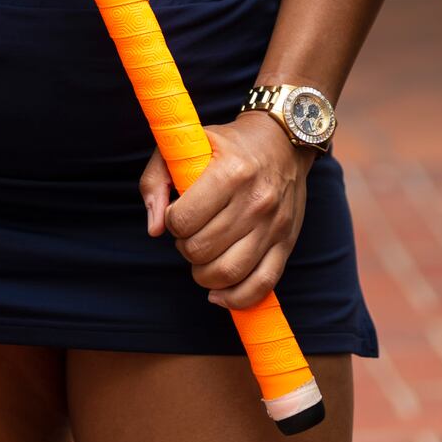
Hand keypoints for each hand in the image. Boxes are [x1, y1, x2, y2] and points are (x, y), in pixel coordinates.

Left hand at [138, 112, 311, 310]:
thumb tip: (154, 229)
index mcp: (230, 172)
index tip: (177, 214)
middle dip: (185, 247)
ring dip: (204, 274)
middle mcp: (255, 201)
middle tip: (190, 233)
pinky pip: (262, 285)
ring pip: (228, 273)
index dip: (171, 222)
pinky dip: (236, 298)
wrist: (282, 143)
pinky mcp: (287, 243)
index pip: (184, 220)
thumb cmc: (226, 146)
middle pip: (202, 250)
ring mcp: (274, 225)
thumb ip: (155, 181)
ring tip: (202, 257)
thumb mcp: (184, 146)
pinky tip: (219, 293)